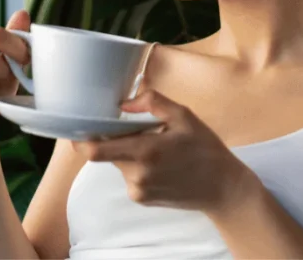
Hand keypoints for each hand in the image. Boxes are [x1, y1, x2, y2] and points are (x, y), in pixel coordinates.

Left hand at [72, 90, 258, 214]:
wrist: (222, 188)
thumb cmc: (206, 149)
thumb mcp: (185, 116)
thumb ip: (152, 102)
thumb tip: (124, 103)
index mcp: (145, 152)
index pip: (95, 151)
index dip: (80, 139)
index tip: (80, 126)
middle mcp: (136, 175)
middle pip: (107, 153)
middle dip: (117, 139)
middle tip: (142, 130)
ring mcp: (137, 190)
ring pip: (118, 163)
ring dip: (129, 152)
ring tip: (159, 147)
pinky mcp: (141, 199)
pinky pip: (128, 175)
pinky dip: (138, 165)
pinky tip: (162, 163)